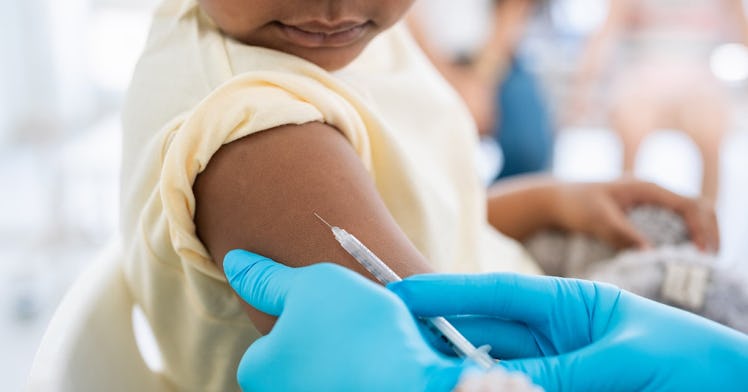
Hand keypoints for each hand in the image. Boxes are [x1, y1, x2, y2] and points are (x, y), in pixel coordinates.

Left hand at [223, 250, 464, 391]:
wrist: (414, 382)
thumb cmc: (356, 332)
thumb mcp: (309, 284)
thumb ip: (266, 277)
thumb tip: (234, 262)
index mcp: (256, 371)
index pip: (268, 337)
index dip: (298, 315)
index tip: (326, 309)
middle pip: (296, 353)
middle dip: (320, 335)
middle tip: (350, 321)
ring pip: (325, 366)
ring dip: (343, 351)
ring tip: (369, 338)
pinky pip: (349, 378)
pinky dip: (362, 368)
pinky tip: (381, 359)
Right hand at [390, 273, 747, 390]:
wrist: (728, 386)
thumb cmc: (691, 358)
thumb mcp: (626, 359)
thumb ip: (567, 370)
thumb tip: (508, 384)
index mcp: (566, 302)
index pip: (495, 293)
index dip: (446, 292)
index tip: (405, 294)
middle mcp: (554, 333)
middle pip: (485, 334)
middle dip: (445, 341)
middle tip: (406, 349)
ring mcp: (557, 365)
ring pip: (498, 367)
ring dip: (467, 373)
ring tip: (433, 375)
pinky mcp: (566, 387)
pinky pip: (524, 388)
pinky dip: (499, 388)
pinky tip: (475, 388)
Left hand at [550, 178, 718, 251]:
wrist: (554, 200)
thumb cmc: (574, 205)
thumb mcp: (599, 220)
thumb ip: (624, 235)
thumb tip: (651, 254)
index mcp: (647, 188)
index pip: (690, 204)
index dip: (703, 228)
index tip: (703, 253)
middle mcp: (653, 192)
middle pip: (697, 207)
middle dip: (710, 232)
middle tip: (711, 261)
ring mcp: (649, 201)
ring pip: (688, 214)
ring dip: (701, 234)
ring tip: (703, 262)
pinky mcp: (642, 212)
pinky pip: (674, 222)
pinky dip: (685, 236)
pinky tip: (682, 257)